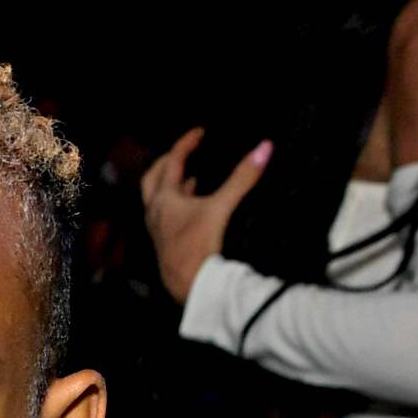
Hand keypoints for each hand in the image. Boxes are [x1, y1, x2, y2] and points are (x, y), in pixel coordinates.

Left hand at [141, 129, 272, 303]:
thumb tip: (264, 148)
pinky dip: (180, 205)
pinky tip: (196, 208)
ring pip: (159, 199)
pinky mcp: (167, 243)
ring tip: (192, 177)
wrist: (189, 285)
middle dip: (167, 162)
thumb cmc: (199, 246)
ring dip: (173, 186)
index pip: (172, 161)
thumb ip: (243, 177)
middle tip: (184, 152)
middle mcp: (155, 213)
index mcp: (164, 199)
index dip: (186, 143)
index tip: (200, 132)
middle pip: (153, 179)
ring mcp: (158, 229)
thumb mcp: (222, 207)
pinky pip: (168, 217)